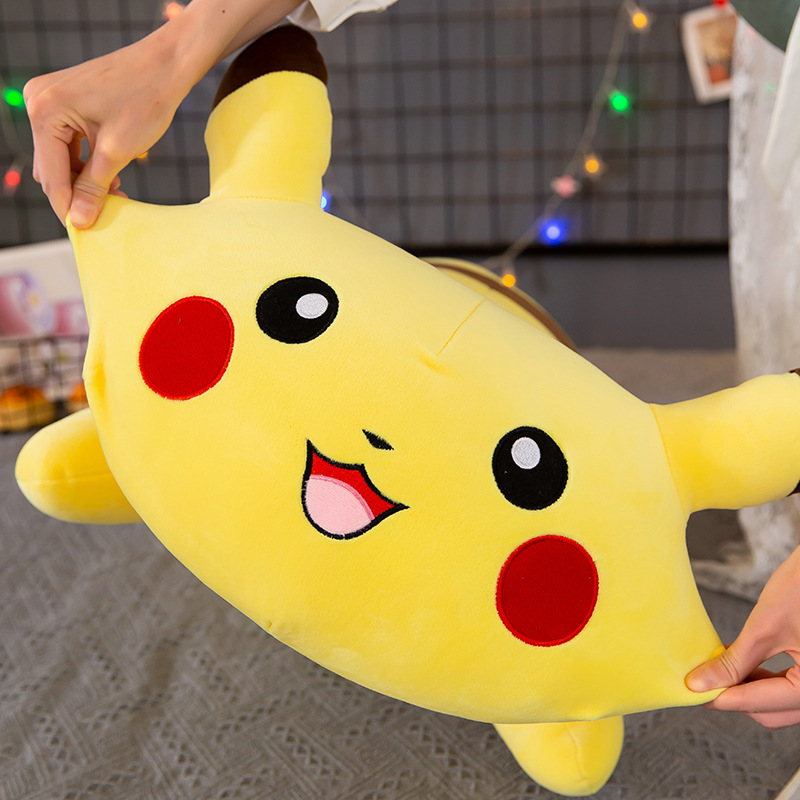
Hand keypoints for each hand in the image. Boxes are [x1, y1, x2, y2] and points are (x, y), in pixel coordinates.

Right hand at [24, 30, 188, 228]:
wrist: (165, 64)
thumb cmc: (145, 99)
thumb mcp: (118, 151)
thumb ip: (94, 188)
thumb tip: (78, 221)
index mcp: (45, 110)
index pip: (51, 175)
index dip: (68, 207)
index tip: (85, 233)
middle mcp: (39, 101)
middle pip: (52, 167)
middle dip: (78, 192)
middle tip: (110, 210)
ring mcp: (50, 99)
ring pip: (61, 158)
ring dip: (85, 180)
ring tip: (118, 191)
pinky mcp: (65, 101)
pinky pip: (68, 143)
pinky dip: (88, 163)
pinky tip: (111, 176)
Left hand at [686, 545, 799, 728]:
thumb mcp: (764, 628)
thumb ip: (734, 661)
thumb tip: (700, 682)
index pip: (760, 705)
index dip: (722, 698)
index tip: (692, 692)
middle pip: (771, 710)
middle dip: (735, 697)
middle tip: (701, 680)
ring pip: (777, 700)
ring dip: (746, 688)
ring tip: (716, 669)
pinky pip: (786, 685)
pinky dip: (761, 677)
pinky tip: (738, 663)